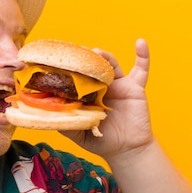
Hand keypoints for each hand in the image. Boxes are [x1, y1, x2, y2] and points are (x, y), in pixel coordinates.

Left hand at [61, 38, 153, 158]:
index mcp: (86, 94)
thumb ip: (67, 123)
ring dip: (103, 55)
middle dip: (83, 57)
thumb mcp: (79, 133)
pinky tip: (140, 42)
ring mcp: (118, 84)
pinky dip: (143, 55)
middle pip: (91, 66)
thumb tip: (48, 114)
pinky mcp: (134, 86)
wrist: (127, 150)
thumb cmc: (102, 141)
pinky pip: (142, 68)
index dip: (68, 67)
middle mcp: (100, 85)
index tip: (58, 58)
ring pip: (111, 64)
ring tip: (96, 53)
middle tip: (75, 52)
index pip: (75, 76)